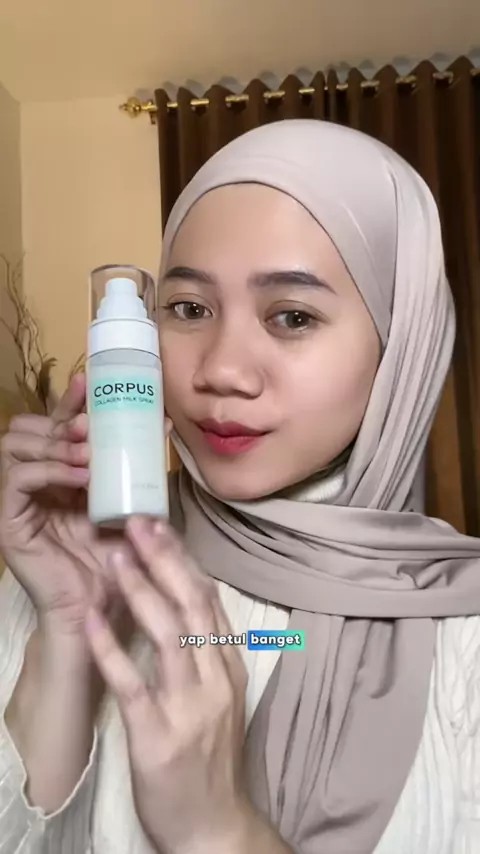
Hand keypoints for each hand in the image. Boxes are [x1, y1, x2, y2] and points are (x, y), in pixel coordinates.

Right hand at [0, 374, 171, 640]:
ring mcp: (18, 500)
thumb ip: (138, 469)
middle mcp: (34, 481)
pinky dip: (50, 469)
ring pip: (16, 445)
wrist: (98, 610)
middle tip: (92, 427)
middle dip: (60, 420)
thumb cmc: (115, 560)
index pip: (54, 425)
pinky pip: (18, 479)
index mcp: (59, 474)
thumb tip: (162, 423)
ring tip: (89, 453)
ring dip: (56, 442)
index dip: (68, 401)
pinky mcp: (10, 521)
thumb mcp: (129, 505)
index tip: (89, 382)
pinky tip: (81, 476)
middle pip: (28, 427)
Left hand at [84, 516, 254, 853]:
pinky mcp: (158, 737)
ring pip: (170, 636)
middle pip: (193, 607)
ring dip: (142, 591)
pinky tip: (93, 619)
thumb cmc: (210, 758)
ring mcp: (189, 709)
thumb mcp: (220, 697)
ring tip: (116, 555)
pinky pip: (133, 685)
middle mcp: (214, 681)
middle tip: (139, 523)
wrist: (212, 827)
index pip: (209, 600)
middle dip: (166, 560)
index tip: (161, 525)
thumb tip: (187, 599)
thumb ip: (206, 650)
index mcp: (228, 667)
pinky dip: (112, 647)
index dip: (184, 559)